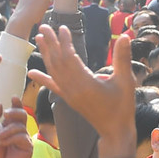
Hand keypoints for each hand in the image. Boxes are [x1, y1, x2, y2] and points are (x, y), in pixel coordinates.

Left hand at [31, 29, 136, 157]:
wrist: (114, 130)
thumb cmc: (122, 106)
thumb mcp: (126, 81)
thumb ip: (123, 58)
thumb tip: (124, 36)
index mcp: (86, 84)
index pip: (70, 58)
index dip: (64, 42)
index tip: (62, 28)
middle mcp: (73, 89)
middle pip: (58, 62)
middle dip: (50, 44)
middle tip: (43, 27)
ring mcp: (69, 95)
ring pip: (54, 72)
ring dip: (46, 55)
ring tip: (39, 39)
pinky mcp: (69, 99)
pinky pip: (53, 86)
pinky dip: (42, 78)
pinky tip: (32, 71)